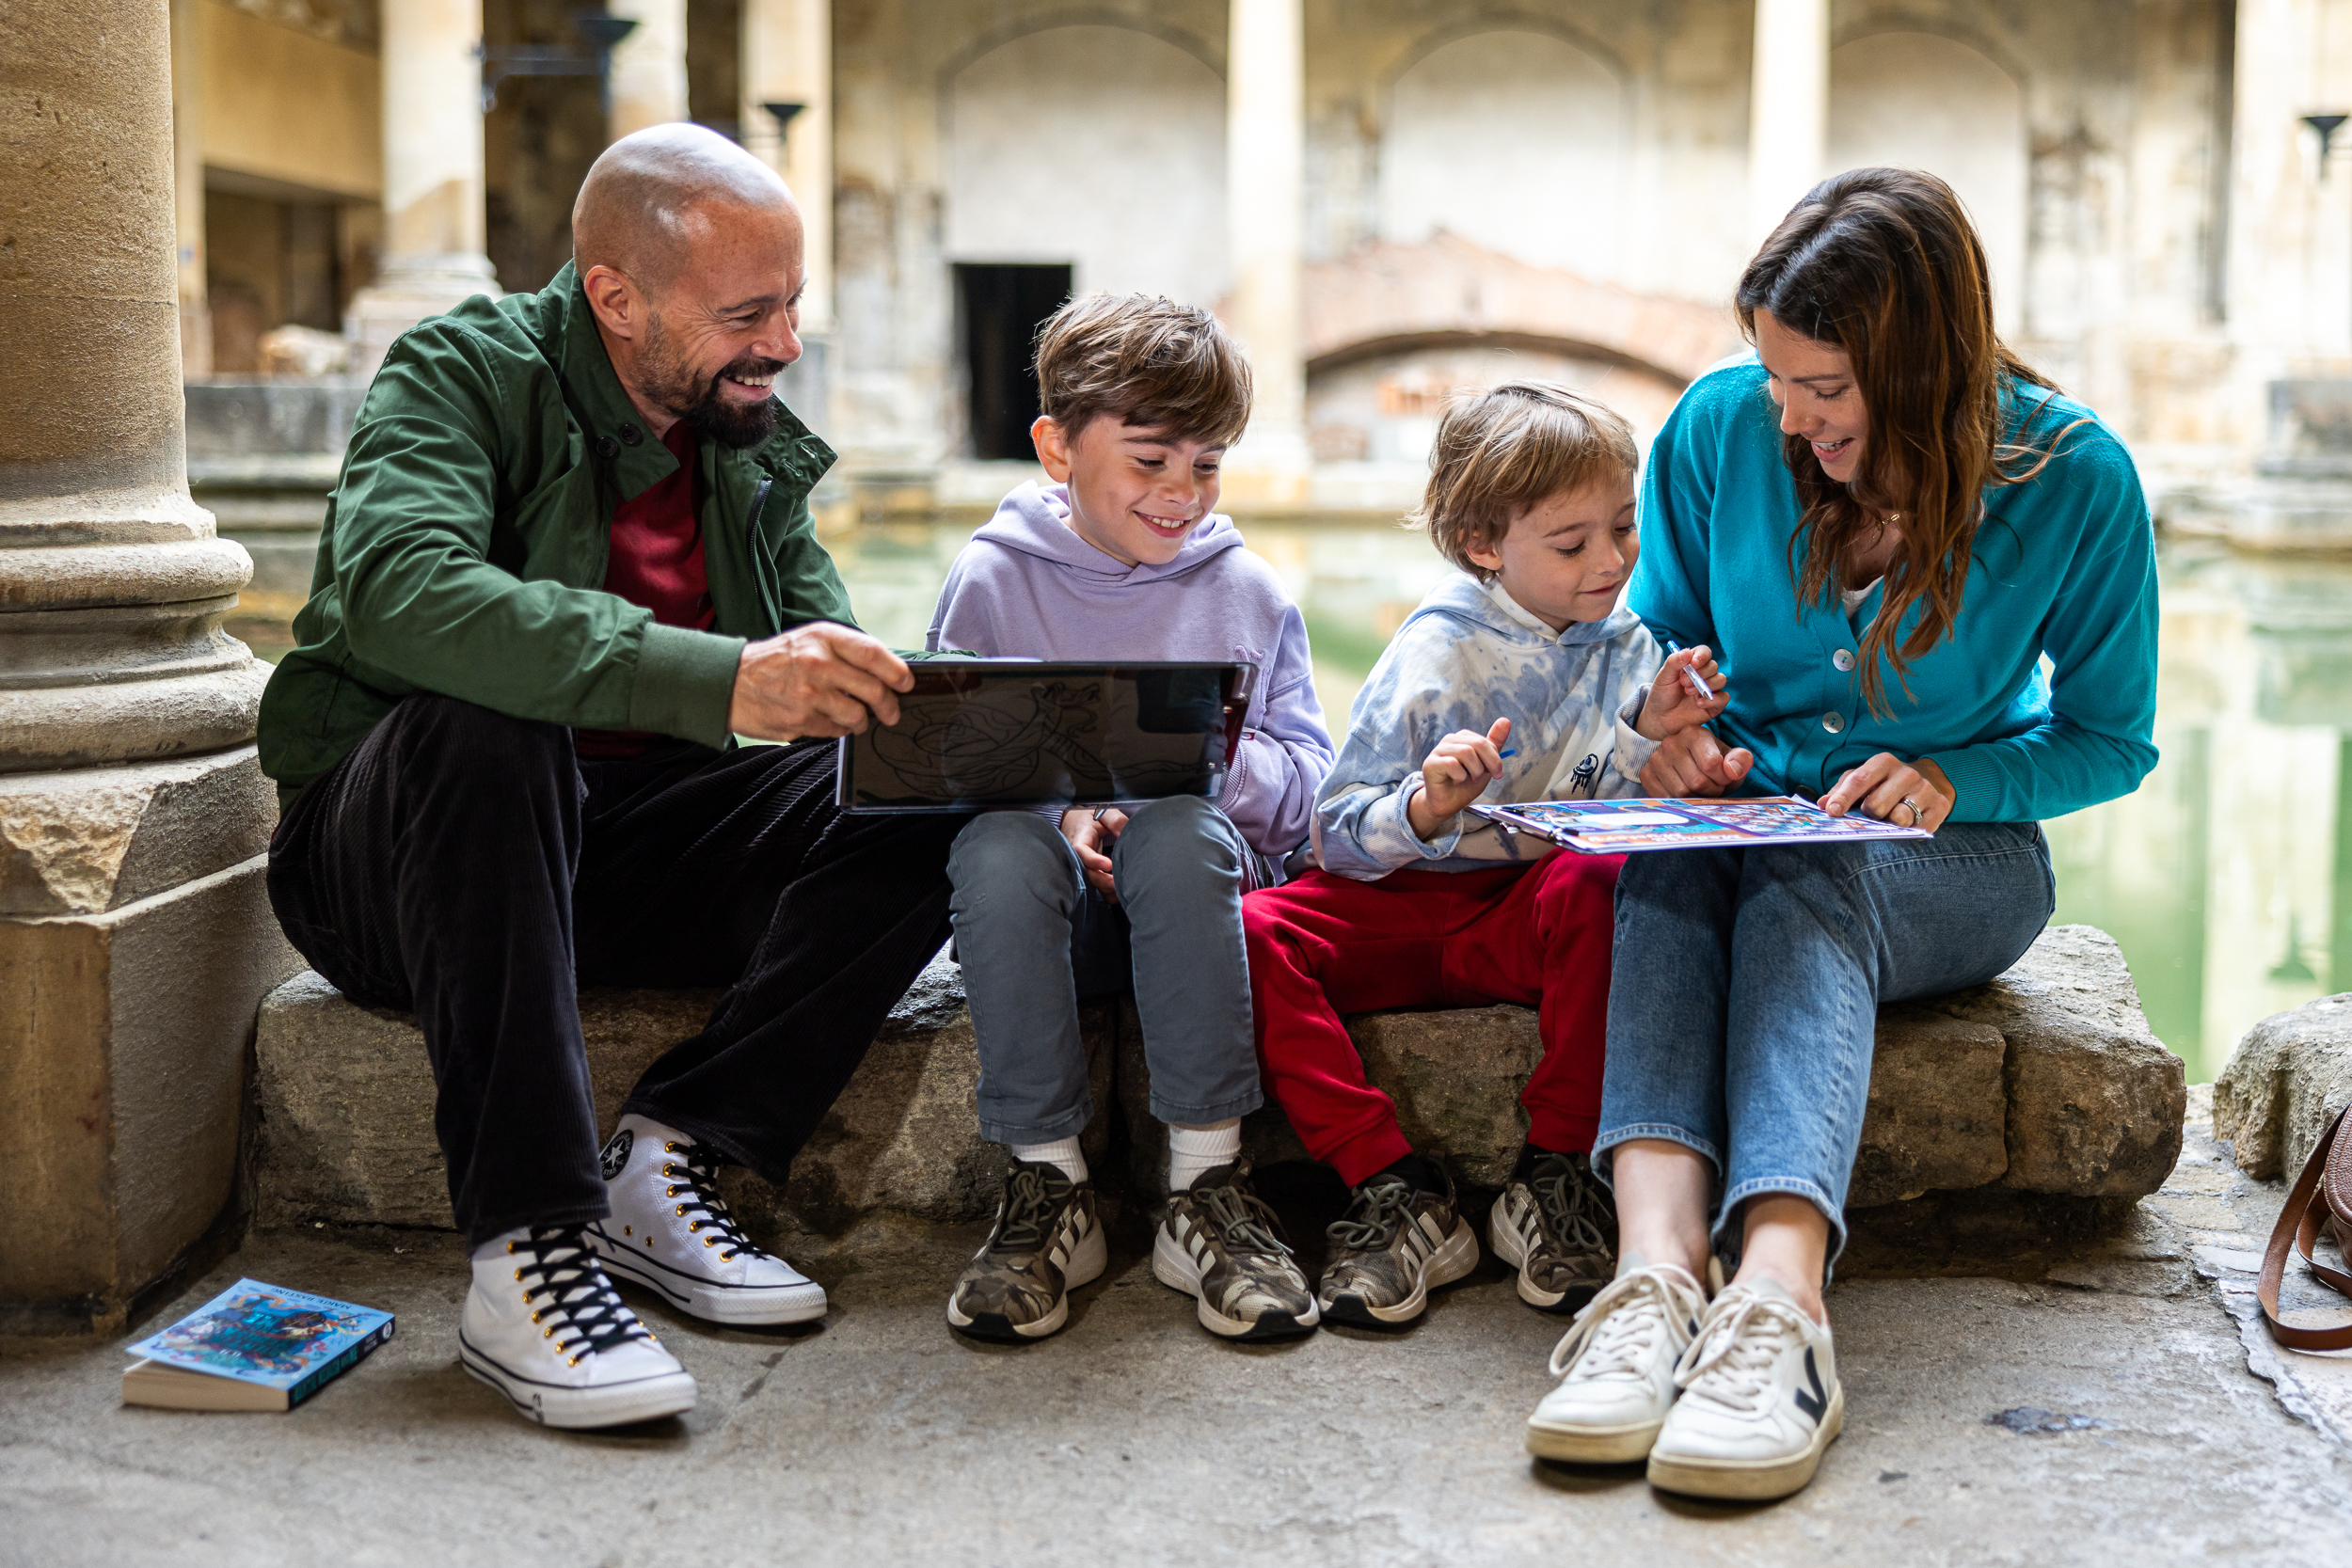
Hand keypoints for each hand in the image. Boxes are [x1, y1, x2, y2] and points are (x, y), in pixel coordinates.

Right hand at [727, 622, 913, 740]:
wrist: (728, 681)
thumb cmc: (775, 661)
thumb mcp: (808, 640)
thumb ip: (844, 652)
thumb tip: (885, 671)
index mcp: (823, 637)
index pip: (872, 653)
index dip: (896, 671)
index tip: (907, 683)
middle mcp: (817, 662)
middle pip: (872, 689)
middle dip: (889, 705)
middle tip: (892, 712)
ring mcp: (808, 693)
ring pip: (858, 715)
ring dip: (862, 721)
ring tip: (857, 718)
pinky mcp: (800, 720)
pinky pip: (836, 730)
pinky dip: (840, 729)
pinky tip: (831, 721)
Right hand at [1060, 806, 1128, 900]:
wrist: (1078, 824)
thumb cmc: (1093, 818)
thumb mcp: (1104, 814)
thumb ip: (1116, 821)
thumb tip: (1129, 835)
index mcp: (1081, 838)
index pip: (1081, 850)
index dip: (1093, 860)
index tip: (1109, 865)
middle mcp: (1079, 856)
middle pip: (1086, 873)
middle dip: (1103, 881)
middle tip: (1120, 883)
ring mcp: (1083, 867)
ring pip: (1091, 884)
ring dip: (1107, 890)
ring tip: (1124, 889)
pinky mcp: (1090, 875)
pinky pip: (1097, 889)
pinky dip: (1109, 893)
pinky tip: (1121, 890)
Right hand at [1406, 718, 1511, 841]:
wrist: (1447, 804)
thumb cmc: (1464, 785)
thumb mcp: (1485, 764)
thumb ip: (1494, 743)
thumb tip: (1506, 721)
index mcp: (1463, 738)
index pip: (1484, 741)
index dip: (1494, 758)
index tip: (1495, 772)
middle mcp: (1450, 741)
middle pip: (1478, 743)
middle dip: (1488, 763)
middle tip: (1484, 777)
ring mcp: (1438, 751)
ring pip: (1466, 752)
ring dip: (1474, 771)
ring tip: (1469, 779)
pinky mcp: (1431, 763)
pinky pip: (1452, 764)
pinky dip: (1460, 776)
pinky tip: (1456, 781)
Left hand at [1635, 644, 1727, 739]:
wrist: (1659, 718)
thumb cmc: (1661, 695)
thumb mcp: (1663, 677)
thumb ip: (1673, 662)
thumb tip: (1687, 652)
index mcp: (1692, 664)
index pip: (1704, 653)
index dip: (1702, 655)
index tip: (1693, 663)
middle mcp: (1703, 675)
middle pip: (1713, 666)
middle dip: (1700, 673)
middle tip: (1683, 683)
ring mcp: (1710, 689)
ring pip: (1721, 679)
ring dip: (1705, 685)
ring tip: (1688, 692)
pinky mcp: (1714, 705)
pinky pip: (1724, 698)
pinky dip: (1713, 699)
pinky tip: (1699, 703)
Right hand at [1640, 726, 1753, 796]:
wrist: (1689, 765)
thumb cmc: (1713, 762)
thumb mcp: (1731, 758)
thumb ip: (1740, 761)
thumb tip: (1732, 770)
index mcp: (1693, 733)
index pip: (1711, 764)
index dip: (1723, 778)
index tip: (1724, 778)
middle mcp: (1671, 743)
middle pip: (1697, 781)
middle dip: (1711, 791)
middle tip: (1713, 787)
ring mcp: (1656, 759)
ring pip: (1681, 793)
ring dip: (1696, 798)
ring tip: (1700, 790)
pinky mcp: (1646, 774)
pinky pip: (1665, 799)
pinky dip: (1679, 802)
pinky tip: (1685, 794)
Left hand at [1819, 754, 1954, 831]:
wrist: (1931, 780)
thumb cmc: (1887, 782)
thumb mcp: (1865, 778)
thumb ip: (1842, 789)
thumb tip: (1822, 804)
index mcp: (1884, 762)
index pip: (1860, 779)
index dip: (1843, 797)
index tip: (1832, 811)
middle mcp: (1907, 774)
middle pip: (1876, 805)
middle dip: (1868, 814)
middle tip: (1871, 814)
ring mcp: (1925, 790)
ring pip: (1898, 819)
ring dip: (1889, 825)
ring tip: (1889, 819)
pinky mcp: (1939, 807)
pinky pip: (1918, 829)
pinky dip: (1909, 832)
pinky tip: (1907, 826)